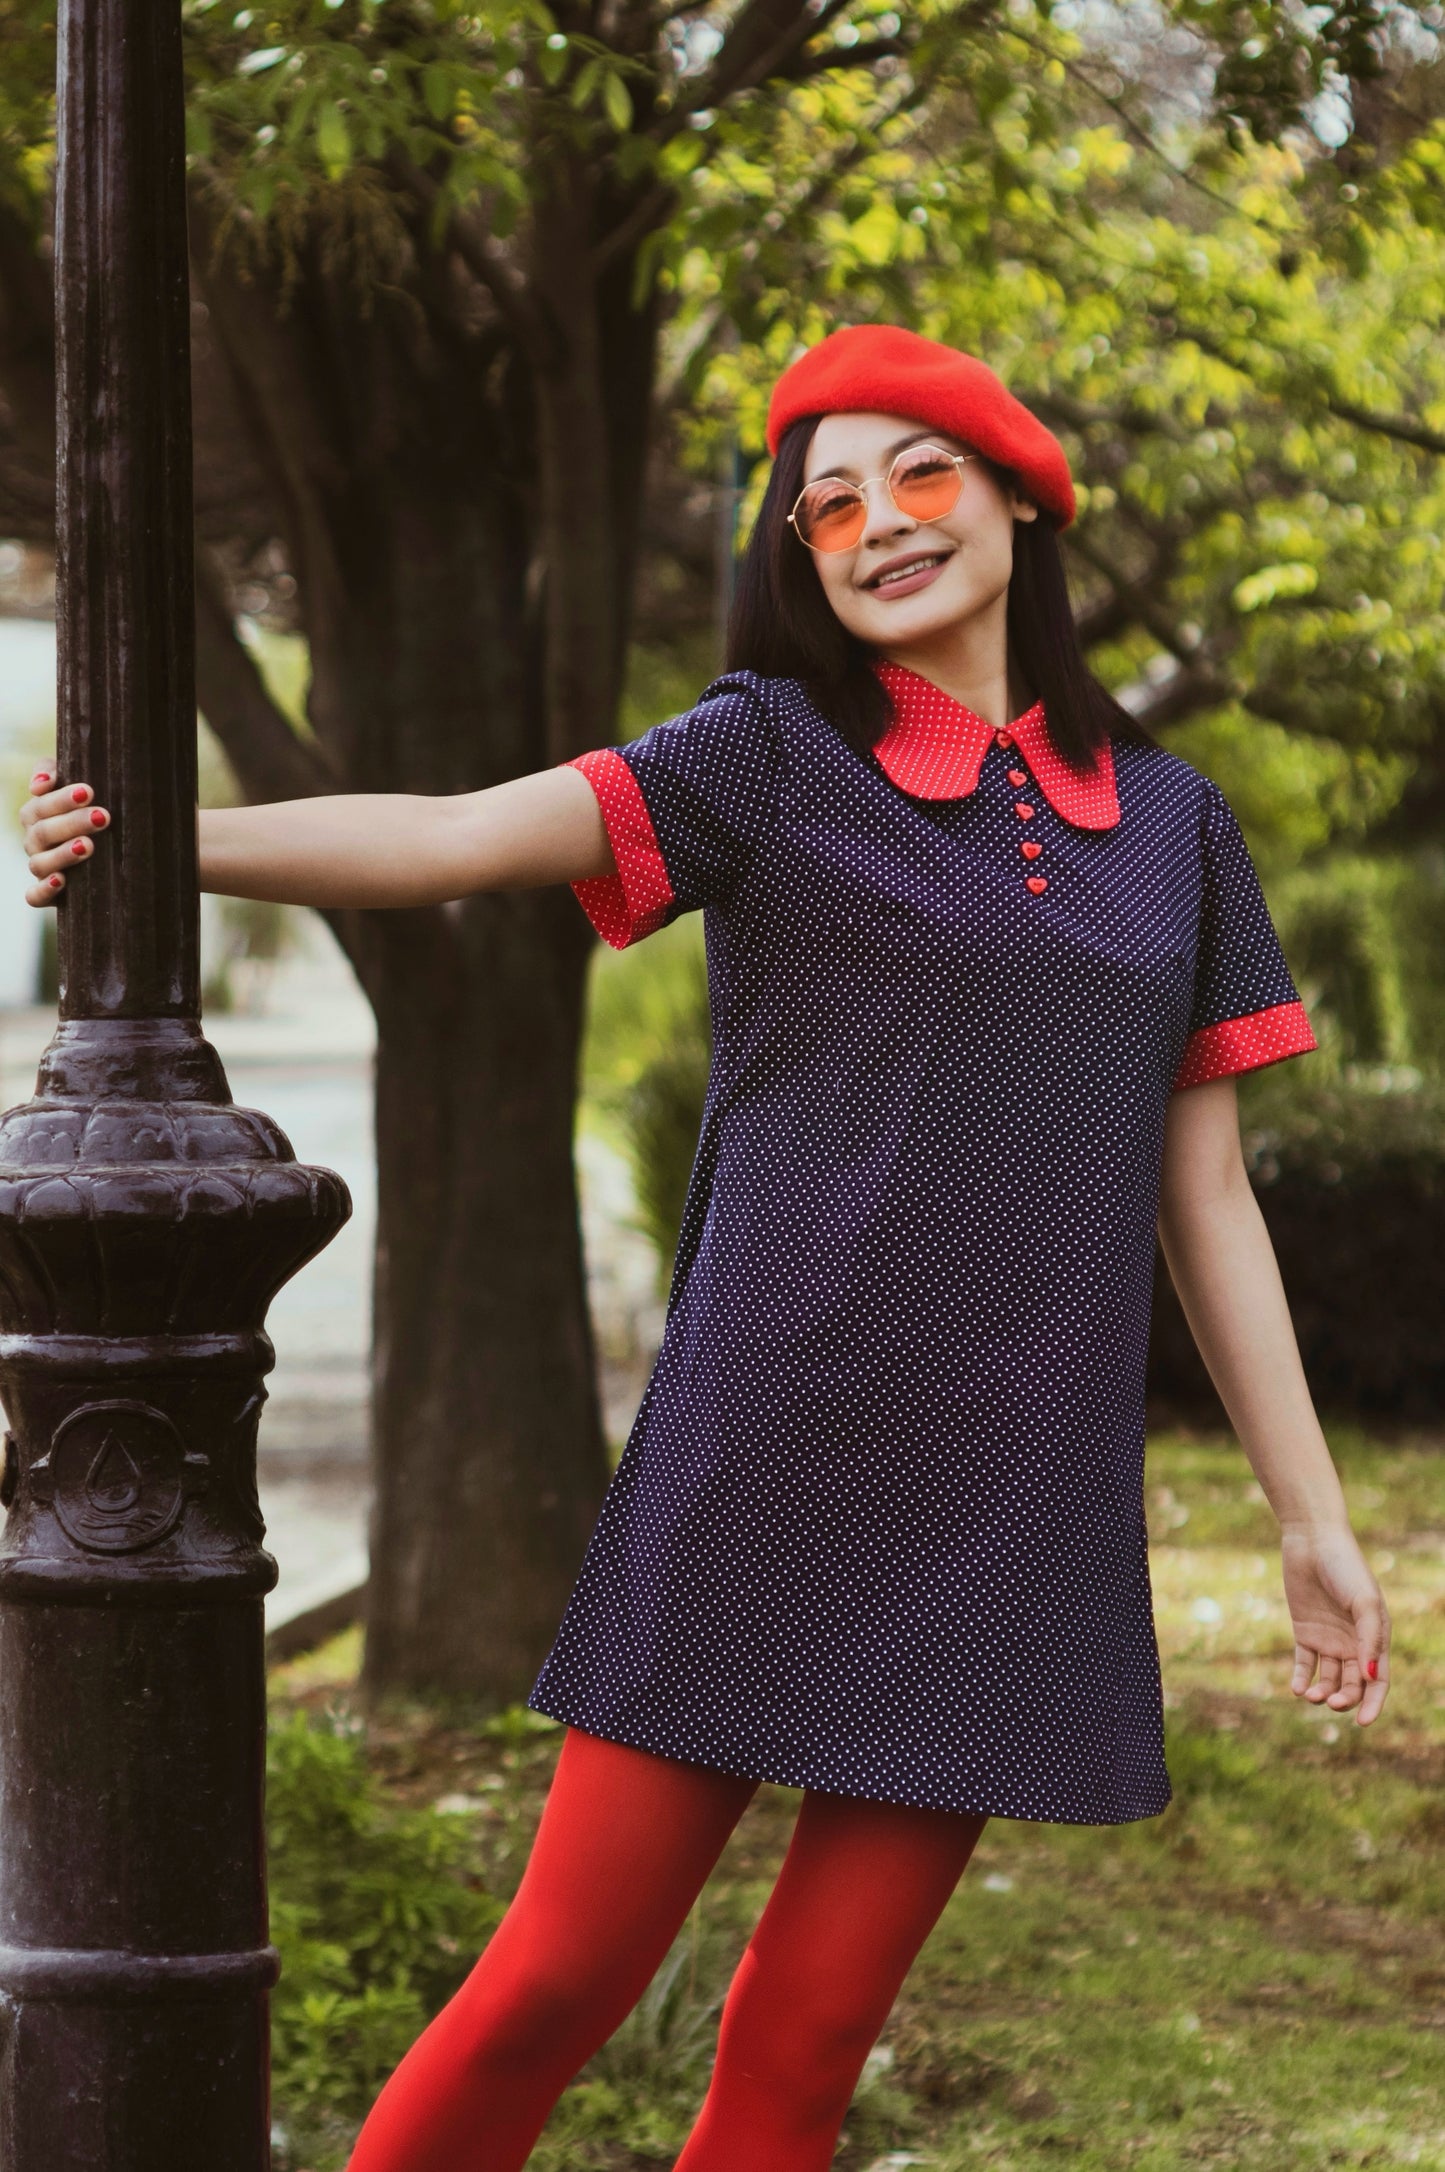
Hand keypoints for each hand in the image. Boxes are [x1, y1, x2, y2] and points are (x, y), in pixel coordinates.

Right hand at [19, 766, 109, 905]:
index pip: (40, 805)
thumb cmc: (89, 807)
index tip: (89, 792)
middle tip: (102, 817)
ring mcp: (41, 868)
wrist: (110, 849)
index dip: (61, 799)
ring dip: (62, 854)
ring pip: (39, 863)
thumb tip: (40, 785)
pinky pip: (35, 896)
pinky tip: (61, 880)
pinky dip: (44, 890)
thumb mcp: (74, 784)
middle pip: (43, 832)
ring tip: (88, 846)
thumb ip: (53, 771)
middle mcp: (35, 842)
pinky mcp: (48, 894)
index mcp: (37, 815)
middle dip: (72, 823)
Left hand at [1282, 1524, 1389, 1725]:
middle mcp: (1353, 1643)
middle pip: (1352, 1684)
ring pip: (1328, 1678)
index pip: (1379, 1681)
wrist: (1313, 1541)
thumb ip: (1369, 1639)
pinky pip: (1304, 1663)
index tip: (1362, 1722)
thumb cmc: (1345, 1568)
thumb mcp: (1363, 1601)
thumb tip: (1370, 1678)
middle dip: (1344, 1699)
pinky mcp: (1305, 1632)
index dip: (1372, 1704)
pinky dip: (1301, 1678)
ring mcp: (1329, 1638)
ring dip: (1321, 1692)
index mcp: (1375, 1638)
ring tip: (1310, 1695)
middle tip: (1330, 1702)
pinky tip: (1296, 1688)